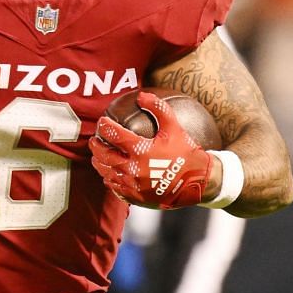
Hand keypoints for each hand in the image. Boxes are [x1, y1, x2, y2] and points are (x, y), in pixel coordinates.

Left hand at [91, 91, 215, 208]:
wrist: (197, 183)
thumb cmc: (186, 153)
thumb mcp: (175, 128)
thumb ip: (159, 109)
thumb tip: (142, 95)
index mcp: (140, 150)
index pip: (114, 135)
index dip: (105, 126)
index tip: (103, 122)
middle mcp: (133, 168)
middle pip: (105, 155)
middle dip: (96, 146)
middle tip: (94, 140)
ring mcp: (132, 184)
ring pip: (107, 172)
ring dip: (99, 162)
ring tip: (97, 156)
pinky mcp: (135, 196)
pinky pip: (115, 187)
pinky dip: (109, 178)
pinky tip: (109, 173)